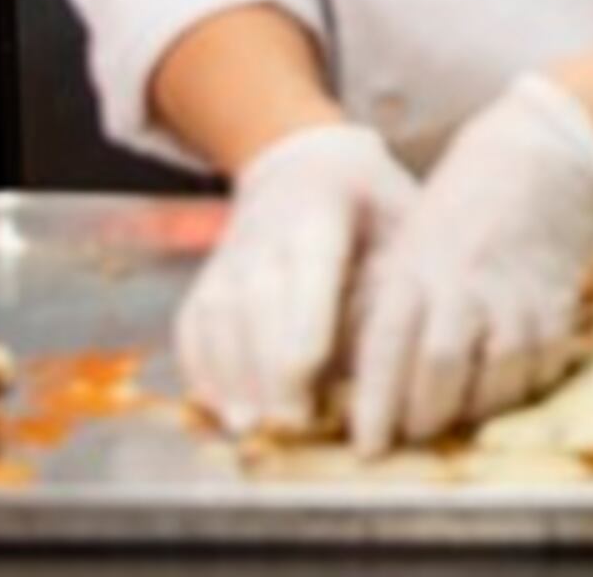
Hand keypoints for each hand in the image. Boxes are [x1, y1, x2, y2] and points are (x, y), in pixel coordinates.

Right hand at [174, 121, 415, 435]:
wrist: (304, 164)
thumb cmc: (370, 201)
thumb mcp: (400, 215)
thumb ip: (397, 274)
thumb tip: (398, 344)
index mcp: (320, 211)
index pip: (308, 268)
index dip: (303, 325)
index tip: (309, 376)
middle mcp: (264, 232)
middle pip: (257, 304)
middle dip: (268, 367)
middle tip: (288, 424)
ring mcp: (229, 256)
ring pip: (218, 318)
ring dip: (230, 377)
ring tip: (250, 429)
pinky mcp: (208, 279)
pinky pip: (193, 326)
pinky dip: (201, 369)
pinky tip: (217, 409)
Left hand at [346, 73, 592, 451]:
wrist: (544, 151)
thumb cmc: (464, 198)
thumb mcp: (410, 239)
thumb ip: (385, 299)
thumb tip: (353, 366)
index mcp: (415, 267)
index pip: (385, 350)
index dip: (375, 407)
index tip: (368, 447)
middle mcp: (462, 283)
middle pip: (437, 373)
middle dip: (423, 418)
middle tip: (415, 432)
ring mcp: (515, 294)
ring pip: (493, 379)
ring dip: (473, 410)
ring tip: (460, 413)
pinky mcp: (558, 301)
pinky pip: (541, 367)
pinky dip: (522, 388)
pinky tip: (507, 384)